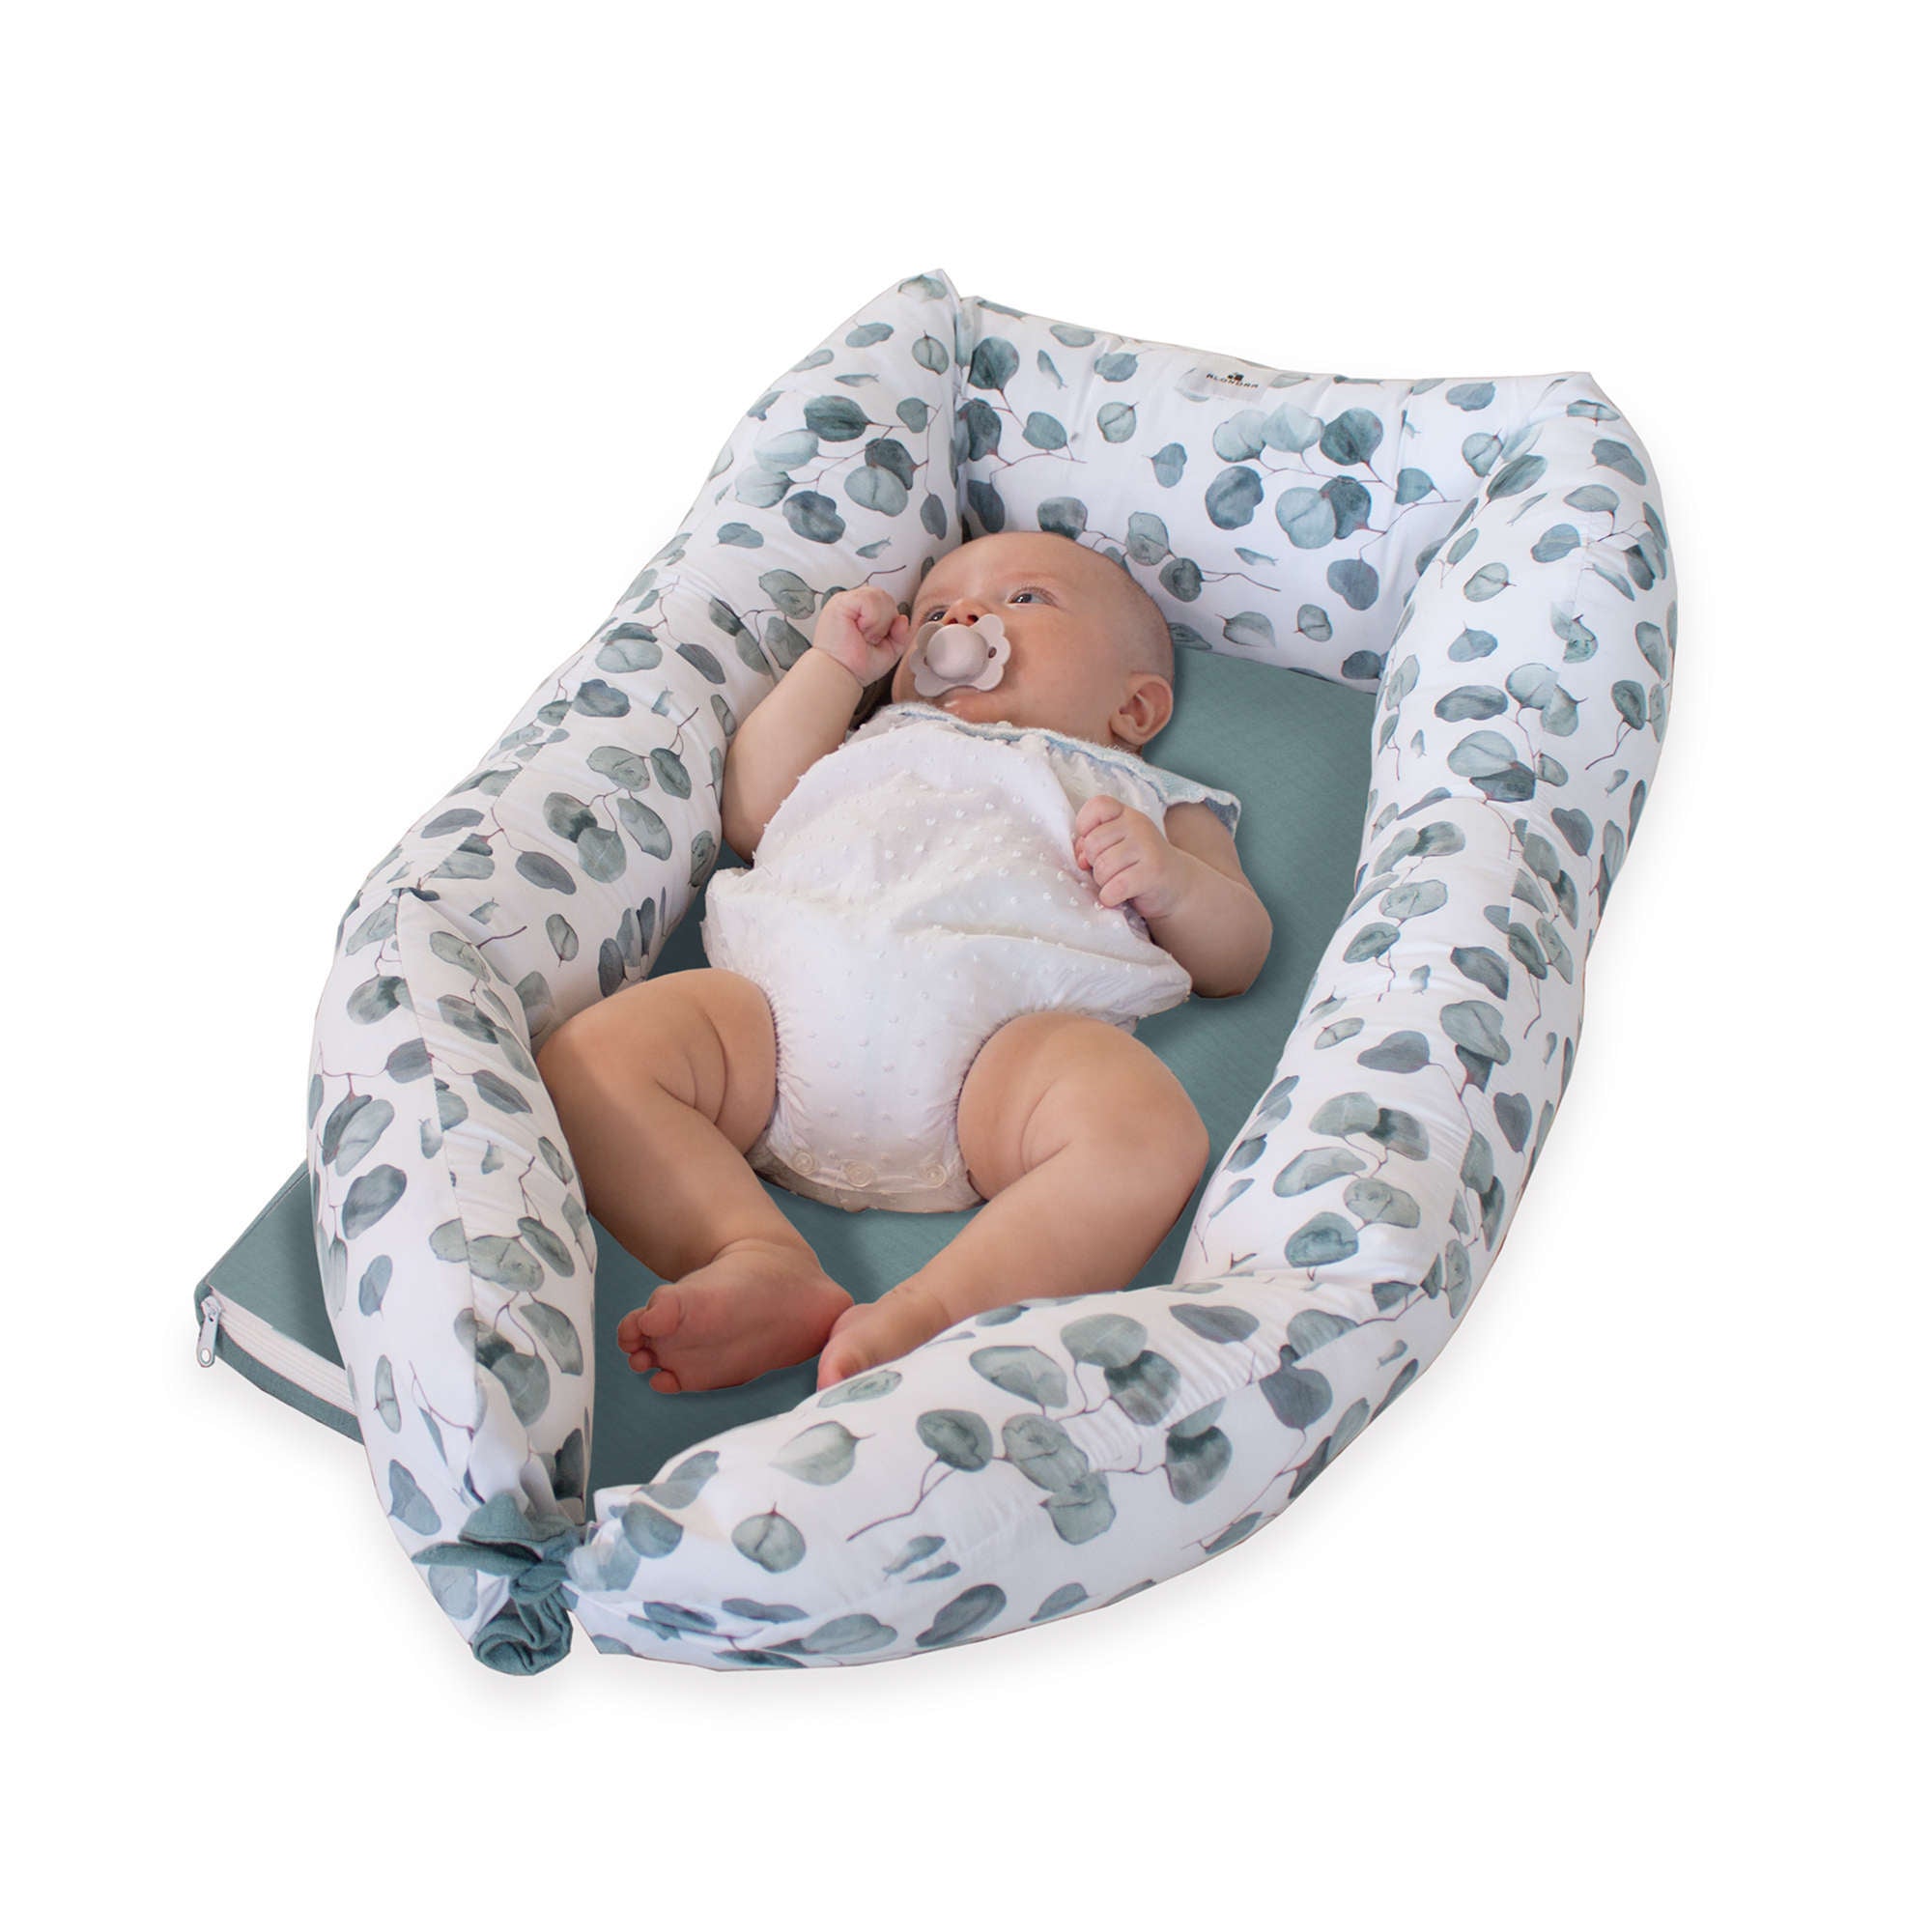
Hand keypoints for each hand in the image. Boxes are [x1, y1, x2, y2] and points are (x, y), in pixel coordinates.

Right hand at [812, 584, 909, 686]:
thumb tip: (902, 618)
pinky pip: (869, 600)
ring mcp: (846, 600)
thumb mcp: (890, 650)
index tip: (876, 640)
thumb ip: (901, 634)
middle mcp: (854, 604)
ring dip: (878, 623)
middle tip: (869, 639)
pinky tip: (859, 629)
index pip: (887, 602)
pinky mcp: (841, 601)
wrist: (842, 674)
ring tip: (864, 635)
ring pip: (880, 597)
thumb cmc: (858, 666)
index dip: (890, 621)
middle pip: (886, 598)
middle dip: (885, 623)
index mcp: (863, 612)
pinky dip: (871, 619)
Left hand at [1072, 795, 1191, 921]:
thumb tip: (1081, 858)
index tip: (1093, 845)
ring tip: (1116, 883)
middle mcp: (1138, 825)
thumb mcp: (1116, 847)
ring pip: (1103, 867)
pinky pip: (1116, 887)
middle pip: (1093, 844)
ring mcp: (1148, 847)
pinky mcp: (1153, 872)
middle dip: (1094, 864)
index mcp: (1126, 815)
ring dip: (1103, 883)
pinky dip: (1110, 897)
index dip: (1085, 826)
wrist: (1177, 885)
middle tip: (1109, 871)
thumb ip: (1094, 845)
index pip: (1098, 805)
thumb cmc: (1137, 866)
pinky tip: (1118, 897)